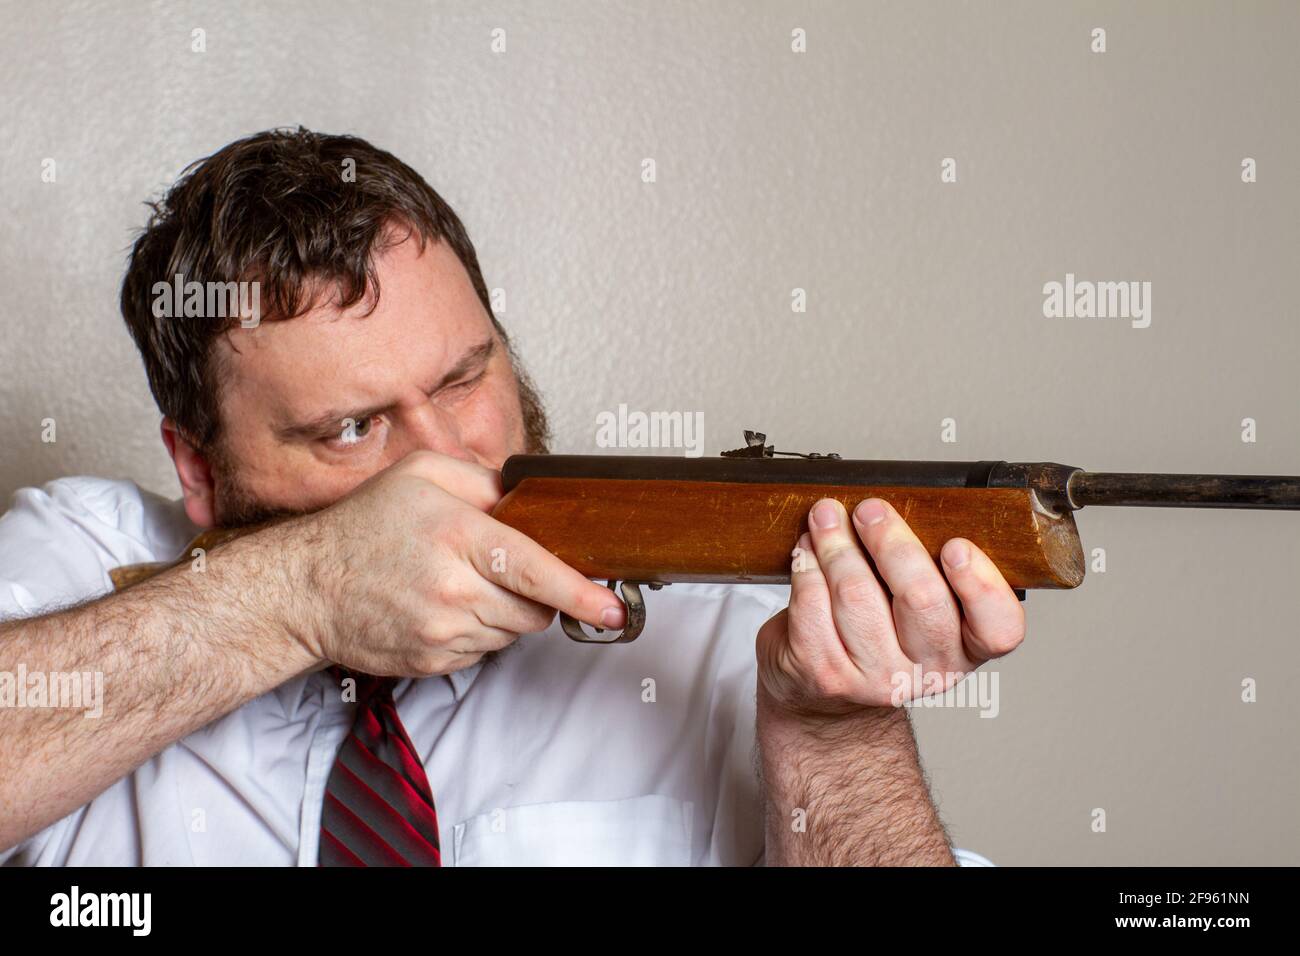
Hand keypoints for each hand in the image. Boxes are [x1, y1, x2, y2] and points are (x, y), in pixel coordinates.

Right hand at [278, 450, 626, 676]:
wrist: (306, 587)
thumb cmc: (365, 526)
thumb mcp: (424, 474)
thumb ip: (486, 480)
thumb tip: (536, 497)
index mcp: (457, 535)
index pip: (537, 570)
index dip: (582, 592)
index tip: (615, 607)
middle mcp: (453, 589)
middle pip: (535, 609)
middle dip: (537, 593)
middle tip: (504, 570)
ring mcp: (442, 632)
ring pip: (513, 632)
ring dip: (506, 612)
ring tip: (462, 583)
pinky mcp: (433, 663)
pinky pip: (484, 652)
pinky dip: (479, 631)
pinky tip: (444, 607)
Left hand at [756, 497, 1024, 715]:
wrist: (827, 698)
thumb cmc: (878, 633)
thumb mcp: (919, 608)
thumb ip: (926, 567)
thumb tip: (906, 506)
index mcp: (966, 648)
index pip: (998, 628)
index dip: (980, 585)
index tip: (956, 546)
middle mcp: (928, 671)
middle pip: (920, 598)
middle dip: (890, 542)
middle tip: (870, 511)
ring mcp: (874, 678)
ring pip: (856, 594)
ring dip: (836, 545)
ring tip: (826, 519)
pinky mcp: (824, 674)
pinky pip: (812, 606)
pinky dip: (806, 568)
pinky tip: (806, 551)